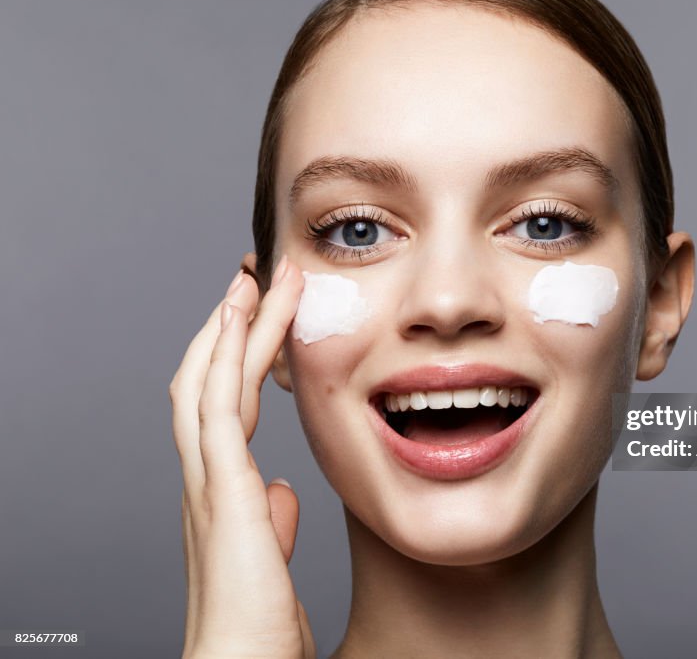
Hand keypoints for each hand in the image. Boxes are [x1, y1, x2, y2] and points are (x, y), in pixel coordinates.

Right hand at [169, 255, 313, 658]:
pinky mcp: (222, 489)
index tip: (260, 319)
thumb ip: (272, 518)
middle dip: (230, 326)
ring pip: (209, 379)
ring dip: (232, 324)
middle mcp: (208, 475)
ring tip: (256, 277)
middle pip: (209, 379)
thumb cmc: (257, 623)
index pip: (226, 404)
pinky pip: (219, 405)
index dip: (238, 358)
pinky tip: (242, 318)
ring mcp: (209, 479)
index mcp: (224, 487)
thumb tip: (284, 492)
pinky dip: (228, 355)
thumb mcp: (272, 555)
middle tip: (254, 278)